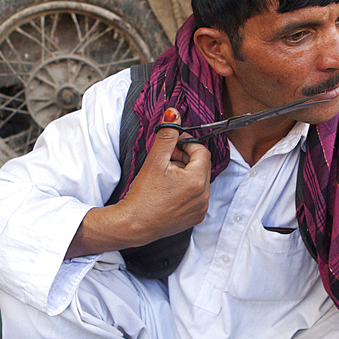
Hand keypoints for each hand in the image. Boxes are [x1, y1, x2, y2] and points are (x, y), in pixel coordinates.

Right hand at [120, 108, 211, 241]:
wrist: (134, 225)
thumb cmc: (142, 196)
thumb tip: (174, 114)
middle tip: (166, 161)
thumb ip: (166, 136)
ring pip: (199, 180)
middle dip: (185, 159)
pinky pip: (197, 196)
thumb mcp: (154, 161)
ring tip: (165, 178)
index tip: (172, 147)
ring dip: (185, 174)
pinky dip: (186, 190)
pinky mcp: (196, 217)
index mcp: (197, 180)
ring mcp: (201, 208)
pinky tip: (168, 192)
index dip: (186, 145)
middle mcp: (204, 196)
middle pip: (201, 166)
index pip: (201, 151)